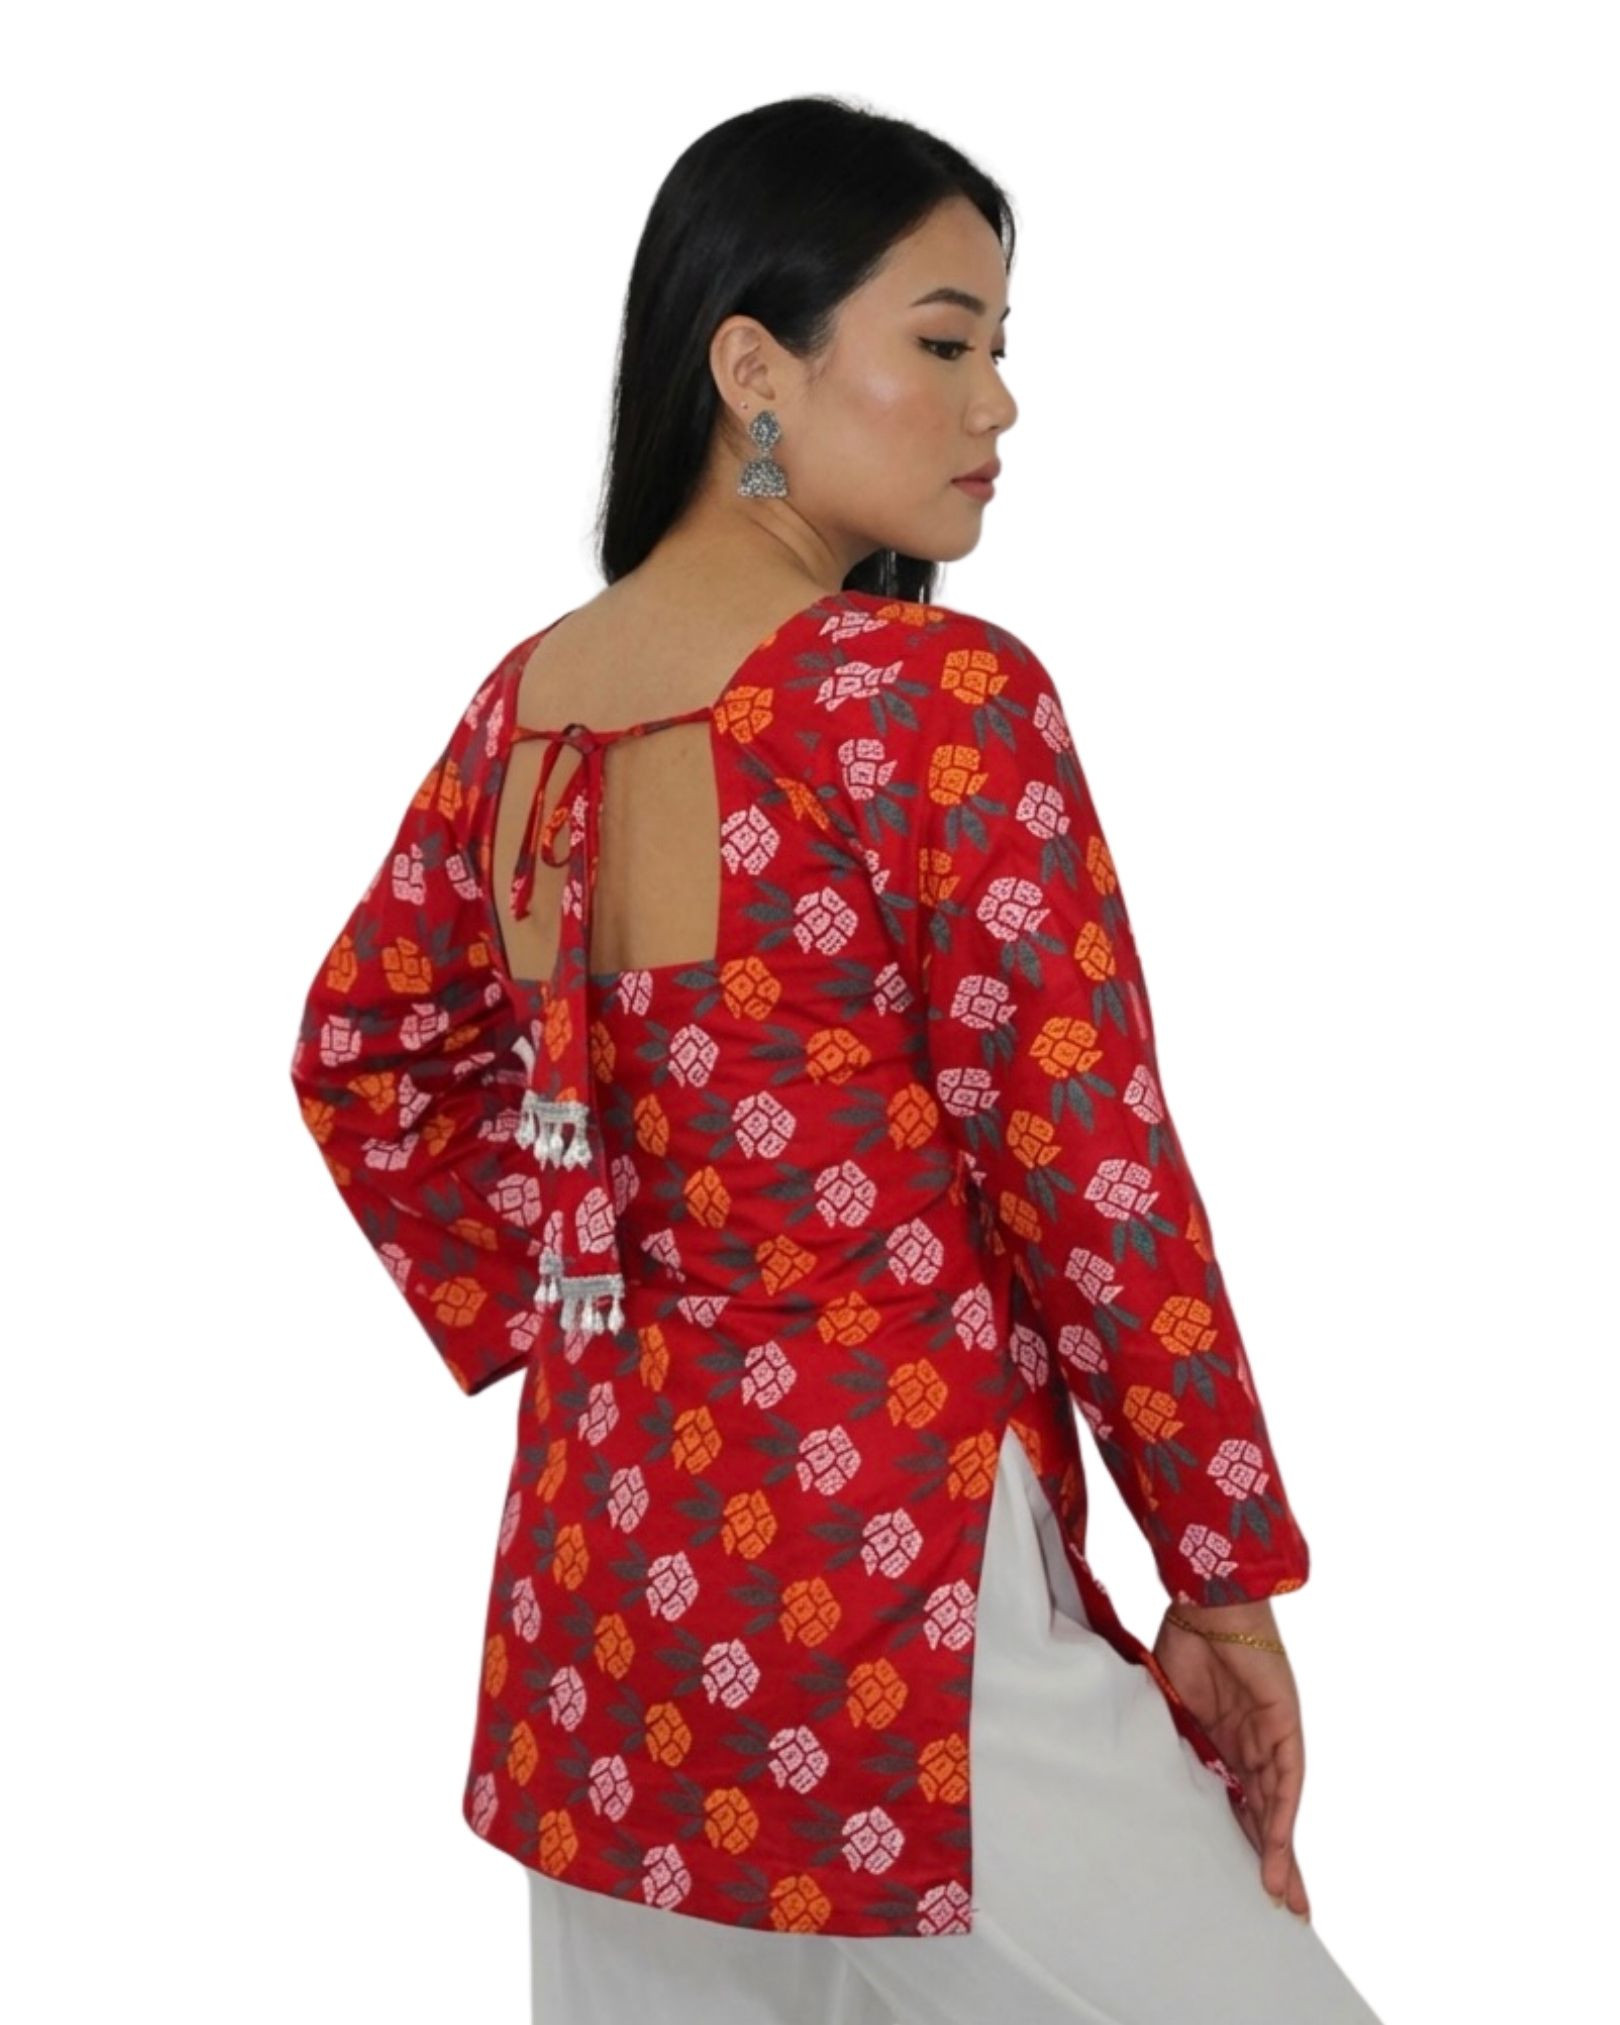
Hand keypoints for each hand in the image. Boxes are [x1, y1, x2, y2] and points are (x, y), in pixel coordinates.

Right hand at [1152, 1602, 1310, 1919]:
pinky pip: (1284, 1779)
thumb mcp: (1167, 1709)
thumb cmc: (1182, 1643)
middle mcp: (1252, 1747)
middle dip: (1272, 1862)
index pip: (1236, 1805)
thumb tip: (1139, 1783)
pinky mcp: (1284, 1724)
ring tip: (1281, 1895)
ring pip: (1278, 1806)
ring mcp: (1270, 1737)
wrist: (1206, 1602)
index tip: (1242, 1887)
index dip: (1240, 1844)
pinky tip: (1278, 1849)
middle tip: (1283, 1910)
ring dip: (1280, 1851)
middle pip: (1264, 1815)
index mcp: (1223, 1744)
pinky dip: (1281, 1815)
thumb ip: (1167, 1745)